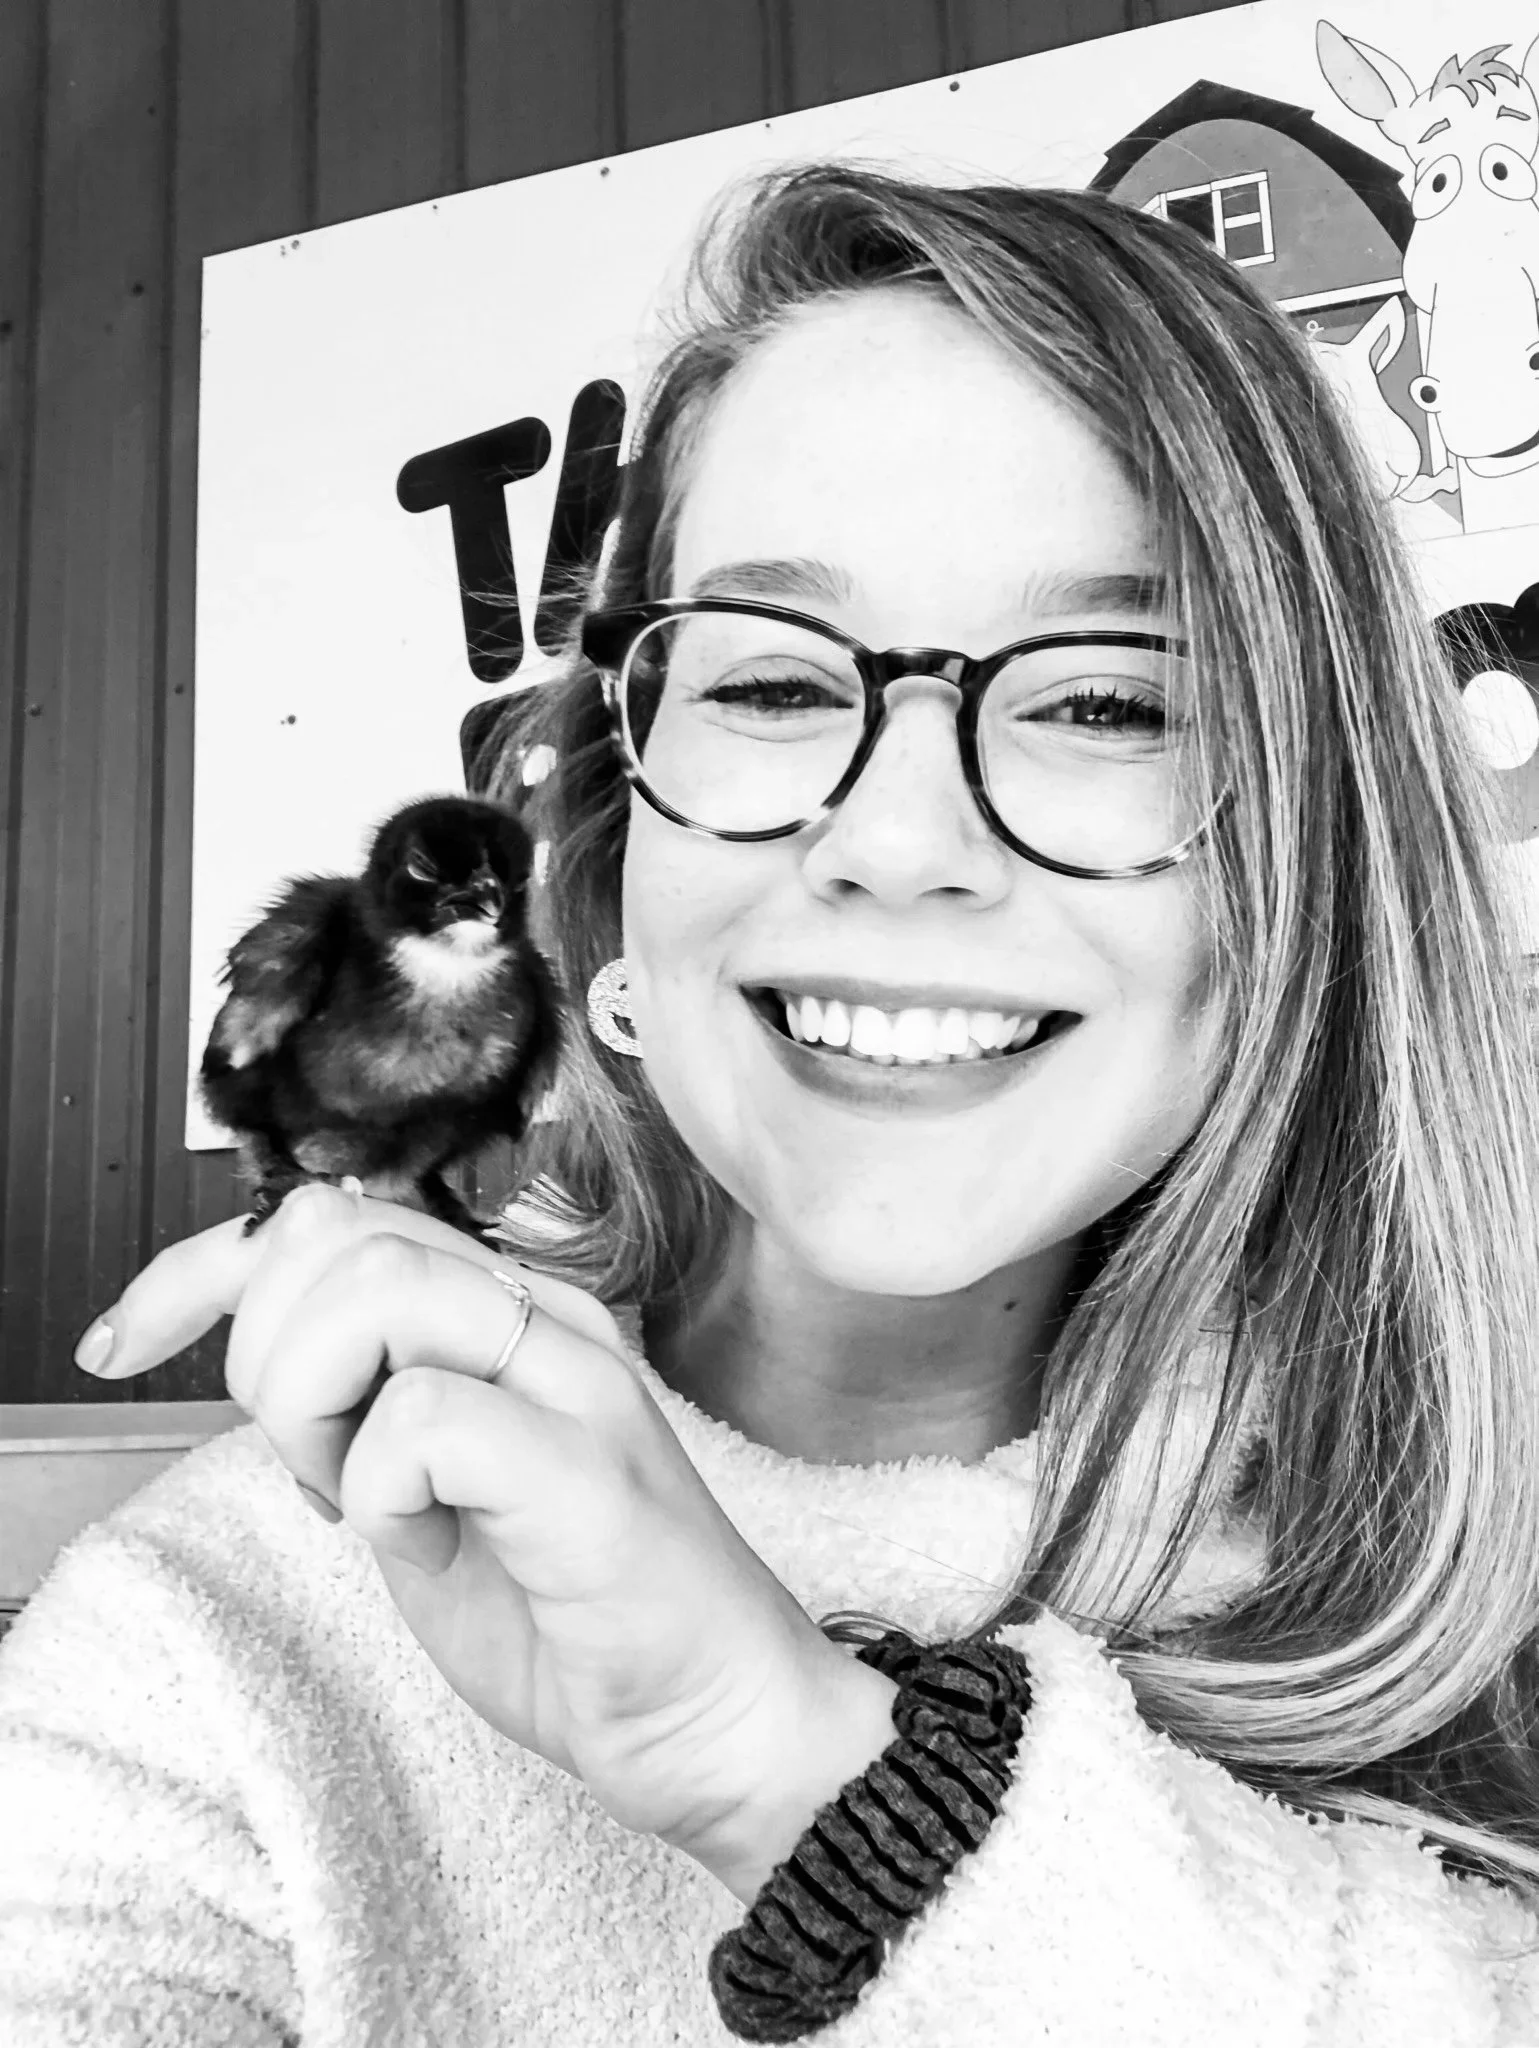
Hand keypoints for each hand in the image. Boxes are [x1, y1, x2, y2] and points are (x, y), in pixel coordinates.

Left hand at [75, 1185, 896, 1897]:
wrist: (714, 1716)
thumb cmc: (569, 1612)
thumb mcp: (421, 1487)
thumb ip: (358, 1398)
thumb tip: (253, 1329)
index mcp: (506, 1308)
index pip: (326, 1215)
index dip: (198, 1268)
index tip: (119, 1345)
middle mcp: (544, 1315)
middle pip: (333, 1237)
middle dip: (268, 1360)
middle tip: (319, 1470)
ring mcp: (575, 1381)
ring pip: (374, 1295)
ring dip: (322, 1415)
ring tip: (373, 1503)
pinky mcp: (589, 1467)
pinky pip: (423, 1424)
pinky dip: (383, 1500)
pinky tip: (435, 1549)